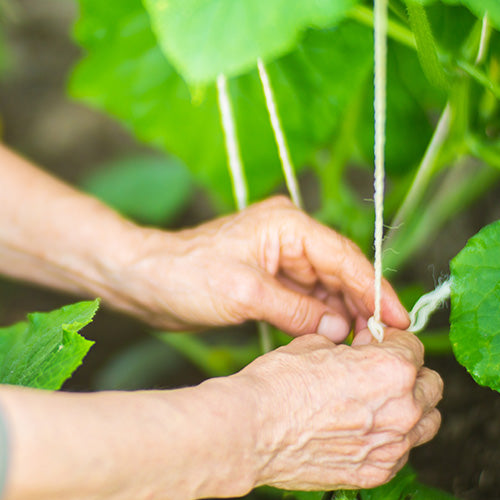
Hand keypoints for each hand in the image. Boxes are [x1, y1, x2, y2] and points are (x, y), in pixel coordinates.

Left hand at [114, 196, 408, 339]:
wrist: (147, 279)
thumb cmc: (185, 274)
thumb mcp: (244, 293)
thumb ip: (296, 310)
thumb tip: (336, 328)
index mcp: (287, 225)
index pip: (343, 256)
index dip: (374, 288)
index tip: (398, 317)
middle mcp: (289, 236)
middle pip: (340, 271)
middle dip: (362, 303)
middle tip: (384, 338)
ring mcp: (280, 257)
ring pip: (325, 286)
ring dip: (342, 313)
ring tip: (362, 344)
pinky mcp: (271, 277)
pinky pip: (306, 297)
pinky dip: (320, 316)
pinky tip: (332, 337)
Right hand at [236, 329, 442, 490]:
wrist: (253, 429)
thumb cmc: (279, 385)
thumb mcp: (314, 344)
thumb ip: (348, 346)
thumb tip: (354, 348)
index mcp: (390, 369)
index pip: (413, 344)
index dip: (390, 339)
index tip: (376, 342)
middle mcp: (401, 409)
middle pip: (431, 383)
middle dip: (409, 371)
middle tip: (380, 368)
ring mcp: (391, 446)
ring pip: (426, 421)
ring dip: (409, 405)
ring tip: (378, 400)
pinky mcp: (375, 472)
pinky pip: (402, 451)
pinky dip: (392, 436)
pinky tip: (363, 427)